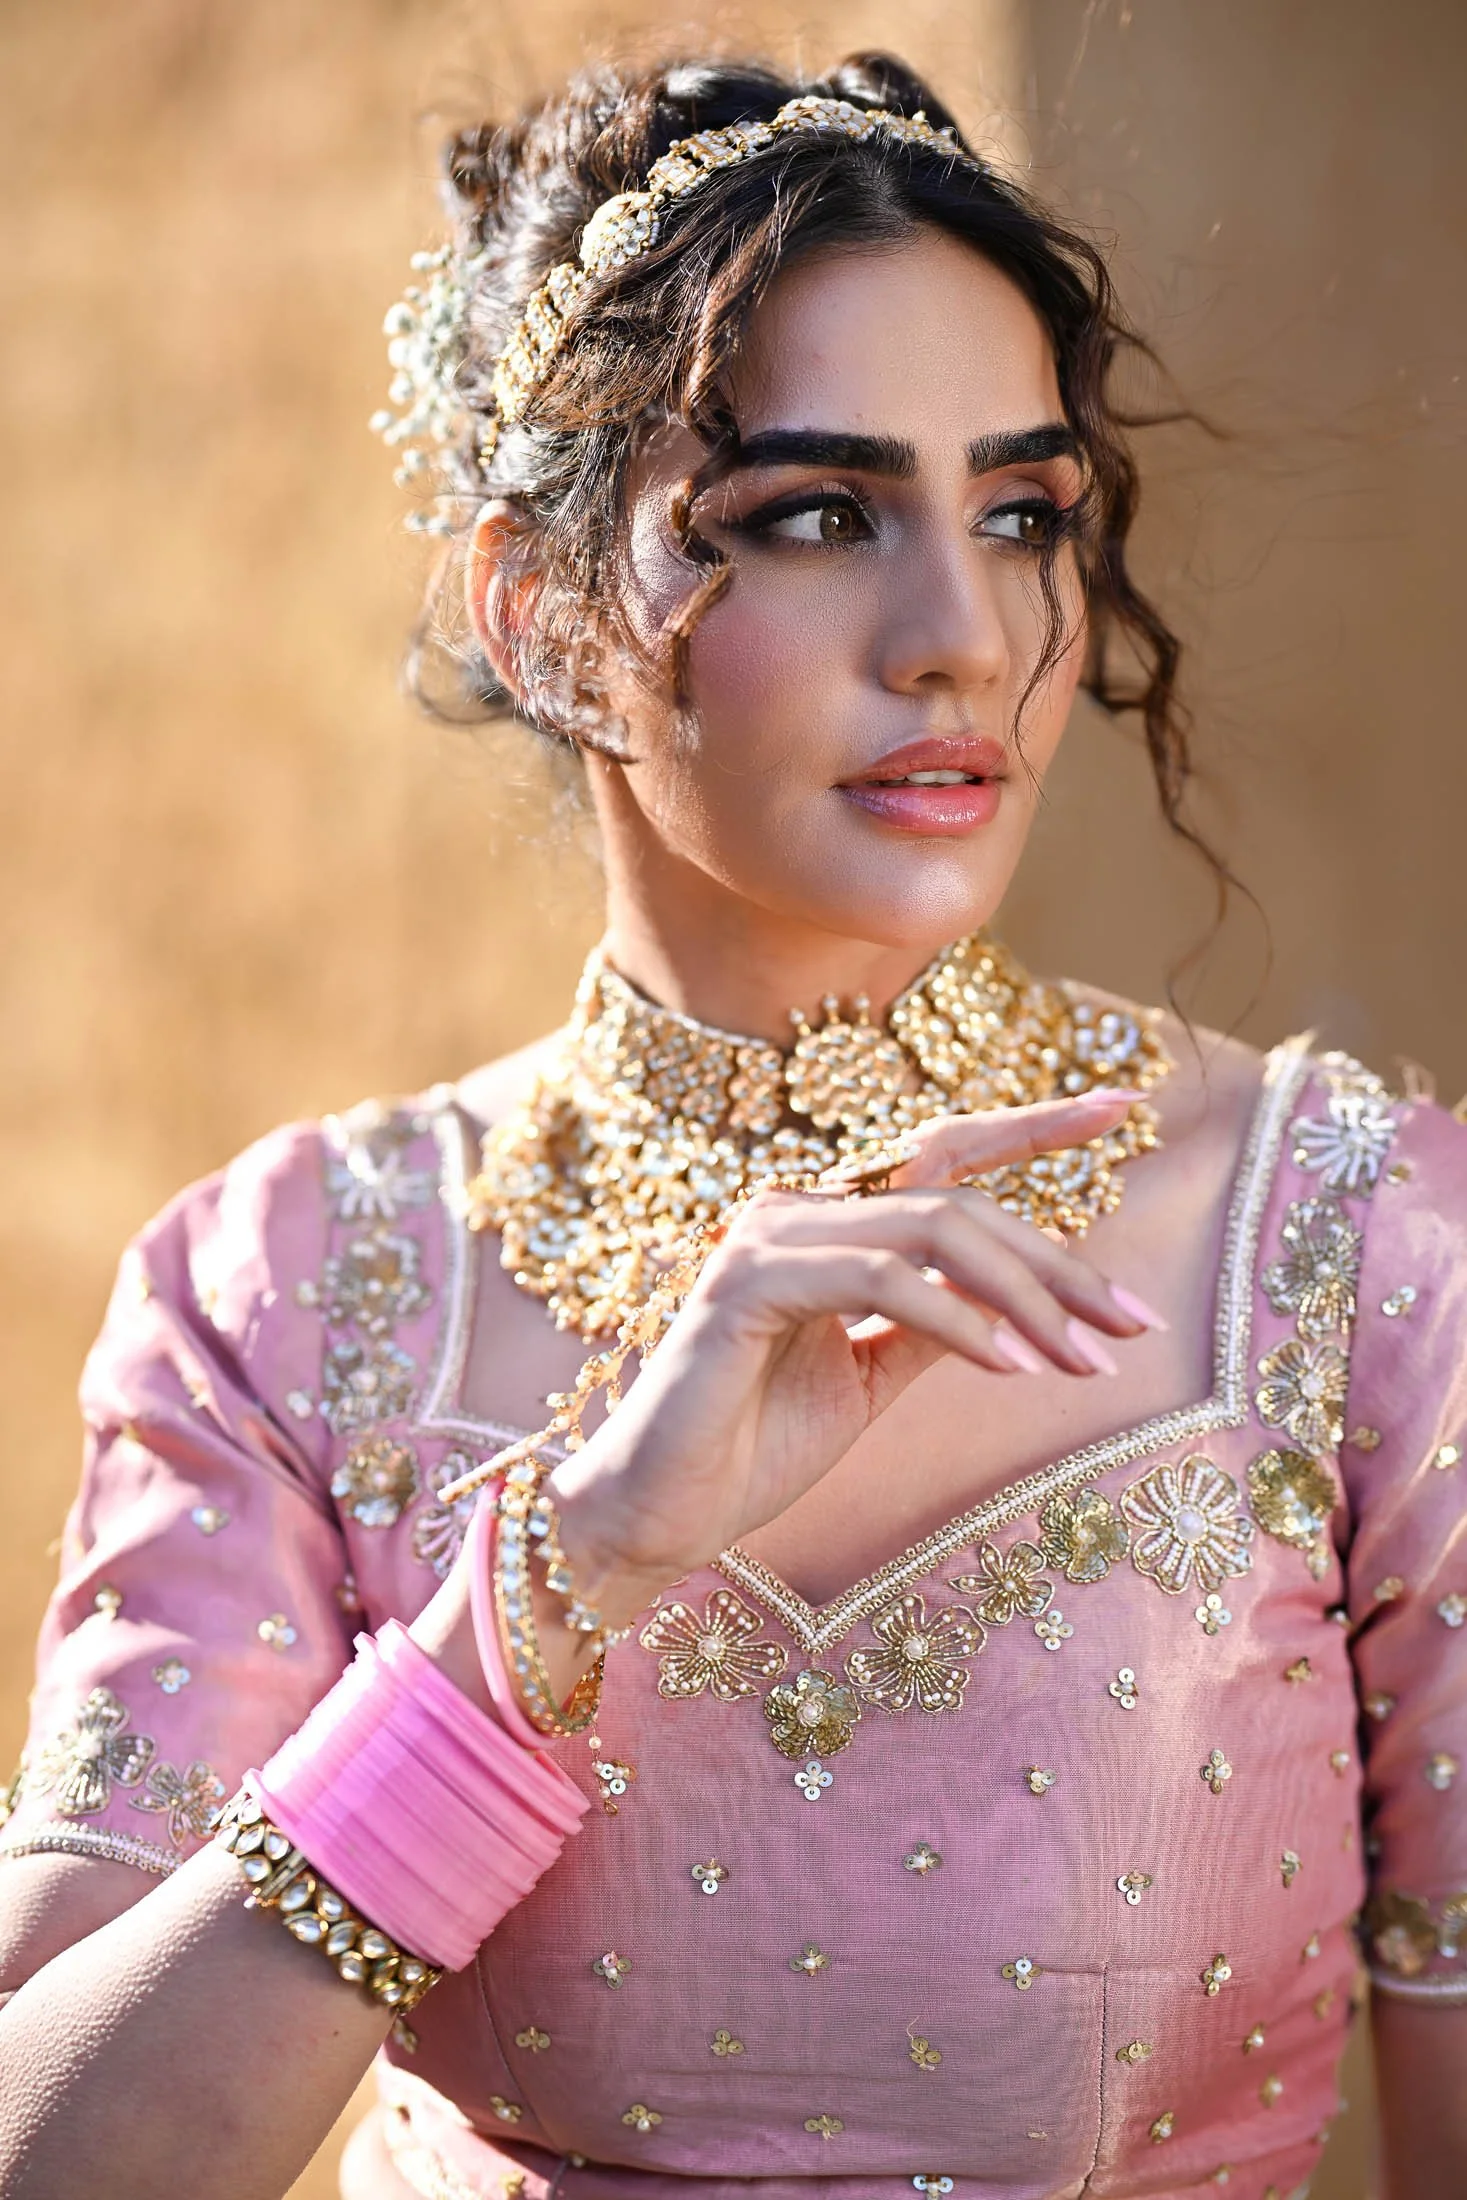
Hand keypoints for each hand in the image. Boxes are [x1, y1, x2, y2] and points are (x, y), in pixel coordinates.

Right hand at [551, 1090, 1163, 1626]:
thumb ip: (934, 1325)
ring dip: (1025, 1299)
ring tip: (1085, 1362)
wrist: (661, 1513)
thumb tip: (1022, 1303)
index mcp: (824, 1223)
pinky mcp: (749, 1281)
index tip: (1123, 1107)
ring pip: (933, 1228)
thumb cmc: (754, 1446)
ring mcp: (767, 1235)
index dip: (1033, 1124)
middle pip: (958, 1200)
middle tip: (1133, 1324)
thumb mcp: (872, 1378)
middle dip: (1059, 1264)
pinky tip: (1012, 1368)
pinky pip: (884, 1279)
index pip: (943, 1151)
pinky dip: (960, 1320)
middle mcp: (794, 1207)